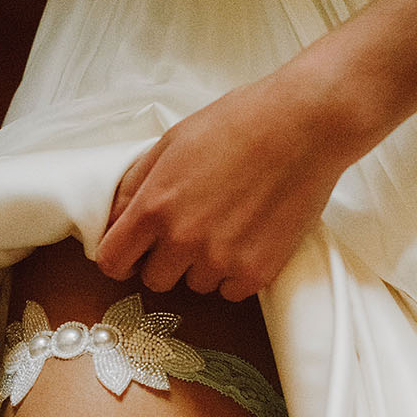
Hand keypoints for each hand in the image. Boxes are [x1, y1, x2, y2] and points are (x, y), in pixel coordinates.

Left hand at [96, 66, 353, 300]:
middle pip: (156, 281)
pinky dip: (238, 273)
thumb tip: (115, 219)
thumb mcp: (172, 143)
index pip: (113, 262)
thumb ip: (136, 185)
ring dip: (206, 265)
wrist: (304, 127)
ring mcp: (222, 260)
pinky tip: (251, 239)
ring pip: (198, 285)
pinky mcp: (258, 272)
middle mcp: (183, 240)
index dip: (122, 259)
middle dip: (167, 261)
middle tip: (193, 232)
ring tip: (231, 226)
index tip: (136, 253)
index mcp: (154, 206)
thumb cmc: (238, 124)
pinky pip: (232, 292)